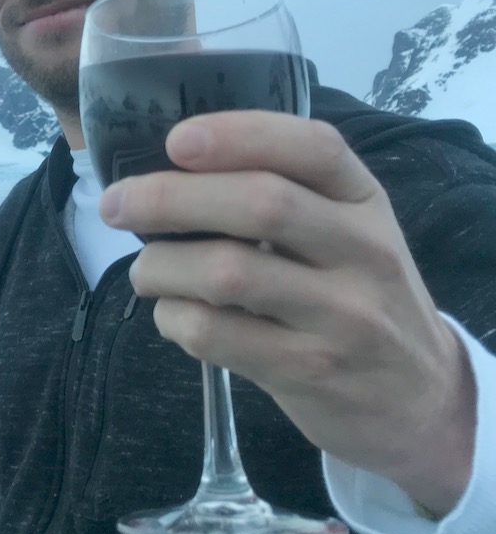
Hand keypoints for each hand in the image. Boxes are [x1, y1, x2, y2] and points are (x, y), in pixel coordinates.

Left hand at [98, 110, 475, 515]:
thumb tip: (165, 171)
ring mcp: (341, 315)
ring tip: (144, 271)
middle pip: (260, 204)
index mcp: (365, 200)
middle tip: (115, 204)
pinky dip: (173, 318)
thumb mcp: (346, 232)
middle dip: (169, 198)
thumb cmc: (355, 295)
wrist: (419, 398)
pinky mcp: (308, 370)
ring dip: (160, 267)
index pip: (313, 147)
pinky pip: (216, 334)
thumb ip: (283, 195)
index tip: (175, 139)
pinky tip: (173, 315)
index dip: (238, 135)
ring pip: (228, 272)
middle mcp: (363, 251)